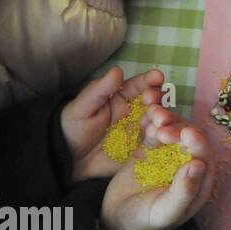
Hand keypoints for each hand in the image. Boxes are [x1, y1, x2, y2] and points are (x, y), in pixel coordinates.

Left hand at [62, 66, 165, 181]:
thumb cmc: (72, 129)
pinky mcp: (142, 150)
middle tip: (155, 101)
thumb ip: (100, 90)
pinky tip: (160, 135)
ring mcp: (140, 132)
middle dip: (158, 100)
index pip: (138, 86)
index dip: (148, 80)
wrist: (67, 160)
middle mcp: (135, 113)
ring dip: (163, 118)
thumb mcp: (82, 108)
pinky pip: (155, 143)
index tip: (158, 76)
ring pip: (158, 122)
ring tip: (159, 119)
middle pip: (153, 103)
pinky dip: (160, 138)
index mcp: (121, 99)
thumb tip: (117, 70)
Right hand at [99, 105, 215, 229]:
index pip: (203, 155)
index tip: (186, 133)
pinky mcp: (150, 148)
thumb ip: (183, 191)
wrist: (115, 223)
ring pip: (172, 129)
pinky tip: (146, 113)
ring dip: (166, 119)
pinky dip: (151, 120)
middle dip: (179, 127)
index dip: (197, 143)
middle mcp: (187, 162)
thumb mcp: (165, 212)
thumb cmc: (145, 224)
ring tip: (154, 114)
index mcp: (199, 180)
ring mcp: (168, 153)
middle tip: (162, 125)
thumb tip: (199, 165)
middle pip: (189, 138)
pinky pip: (152, 130)